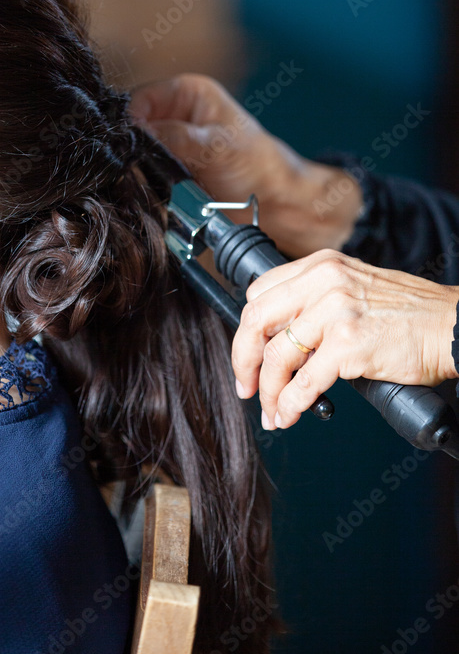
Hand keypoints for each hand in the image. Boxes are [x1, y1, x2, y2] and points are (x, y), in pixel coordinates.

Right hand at [129, 73, 363, 258]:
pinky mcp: (166, 170)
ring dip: (137, 168)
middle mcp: (174, 114)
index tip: (128, 144)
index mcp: (187, 93)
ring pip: (134, 152)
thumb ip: (175, 137)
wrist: (274, 204)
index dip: (130, 120)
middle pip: (133, 125)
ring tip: (147, 182)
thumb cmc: (257, 166)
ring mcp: (168, 143)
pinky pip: (141, 174)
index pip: (141, 99)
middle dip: (132, 146)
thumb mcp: (216, 147)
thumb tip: (136, 134)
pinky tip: (151, 192)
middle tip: (136, 167)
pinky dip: (143, 184)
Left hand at [232, 248, 458, 429]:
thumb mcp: (353, 287)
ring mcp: (335, 312)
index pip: (259, 294)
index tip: (248, 354)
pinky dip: (290, 404)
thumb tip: (280, 335)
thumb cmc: (409, 313)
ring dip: (268, 390)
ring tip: (271, 410)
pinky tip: (289, 415)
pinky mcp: (350, 345)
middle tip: (246, 386)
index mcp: (320, 266)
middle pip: (256, 320)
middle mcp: (323, 282)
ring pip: (277, 355)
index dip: (247, 330)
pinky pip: (304, 382)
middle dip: (244, 360)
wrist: (452, 326)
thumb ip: (316, 300)